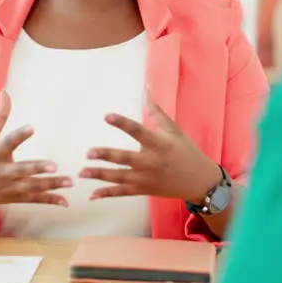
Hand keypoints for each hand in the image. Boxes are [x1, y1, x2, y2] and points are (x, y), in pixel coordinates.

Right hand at [0, 90, 71, 207]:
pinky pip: (34, 200)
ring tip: (70, 181)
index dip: (20, 135)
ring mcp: (9, 187)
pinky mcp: (14, 198)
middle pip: (23, 170)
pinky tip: (66, 201)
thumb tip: (5, 91)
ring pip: (33, 187)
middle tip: (55, 166)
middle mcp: (2, 172)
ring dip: (52, 185)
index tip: (32, 127)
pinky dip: (50, 200)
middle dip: (38, 169)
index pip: (8, 142)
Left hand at [83, 93, 222, 201]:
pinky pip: (122, 193)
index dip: (122, 123)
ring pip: (119, 177)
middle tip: (88, 153)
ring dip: (99, 175)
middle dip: (105, 155)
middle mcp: (150, 162)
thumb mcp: (174, 130)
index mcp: (159, 144)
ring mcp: (145, 178)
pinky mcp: (143, 190)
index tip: (106, 116)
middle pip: (124, 158)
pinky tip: (92, 195)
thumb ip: (156, 111)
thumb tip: (147, 87)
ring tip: (82, 172)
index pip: (137, 131)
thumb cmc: (186, 151)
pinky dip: (107, 194)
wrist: (200, 181)